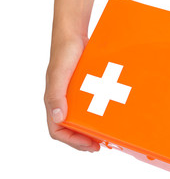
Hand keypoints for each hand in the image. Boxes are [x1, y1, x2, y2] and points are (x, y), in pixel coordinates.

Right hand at [44, 36, 99, 151]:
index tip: (91, 145)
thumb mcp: (60, 74)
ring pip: (79, 119)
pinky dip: (96, 115)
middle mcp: (62, 101)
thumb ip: (56, 95)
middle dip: (83, 140)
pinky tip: (108, 116)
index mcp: (54, 101)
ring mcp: (73, 96)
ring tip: (104, 136)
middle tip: (100, 144)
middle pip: (70, 129)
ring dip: (90, 130)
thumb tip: (58, 118)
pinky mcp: (83, 89)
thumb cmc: (64, 52)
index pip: (58, 130)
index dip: (73, 142)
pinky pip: (88, 106)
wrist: (75, 34)